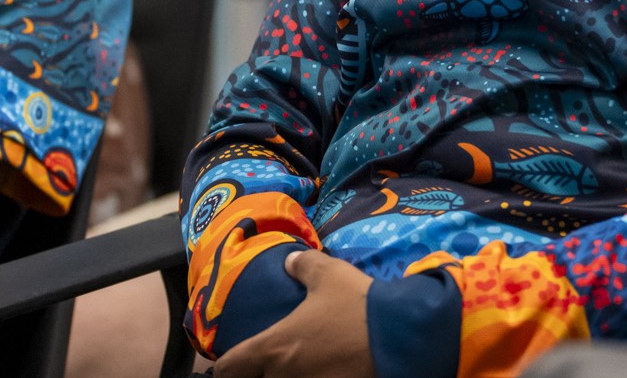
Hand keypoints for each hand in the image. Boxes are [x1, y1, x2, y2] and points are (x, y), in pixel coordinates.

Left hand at [213, 249, 375, 377]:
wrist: (401, 336)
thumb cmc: (358, 305)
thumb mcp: (329, 274)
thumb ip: (303, 266)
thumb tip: (290, 261)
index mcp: (274, 348)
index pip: (229, 369)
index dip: (224, 367)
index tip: (231, 362)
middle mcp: (284, 377)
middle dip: (253, 377)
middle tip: (260, 367)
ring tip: (290, 371)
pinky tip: (316, 374)